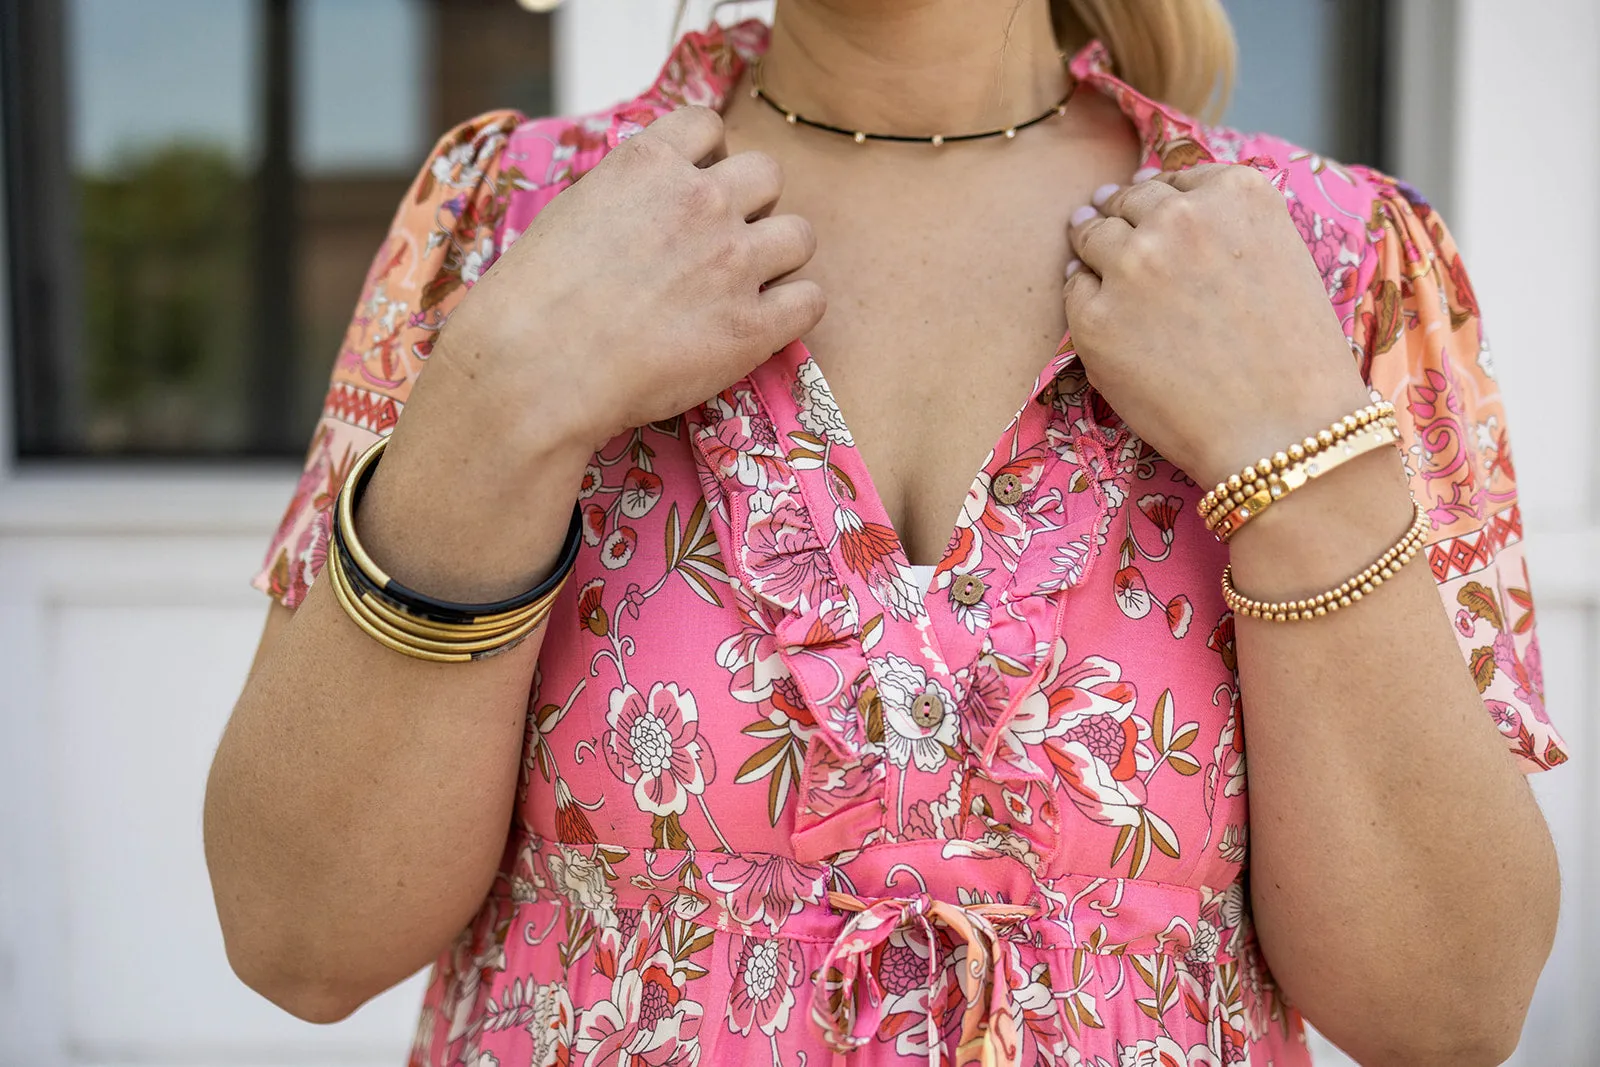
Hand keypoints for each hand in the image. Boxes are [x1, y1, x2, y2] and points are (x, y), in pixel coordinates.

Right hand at [429, 105, 824, 453]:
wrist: (537, 366)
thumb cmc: (534, 300)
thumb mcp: (571, 211)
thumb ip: (626, 197)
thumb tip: (649, 209)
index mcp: (650, 163)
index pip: (707, 125)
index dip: (709, 157)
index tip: (697, 186)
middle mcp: (702, 201)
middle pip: (767, 174)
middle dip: (751, 205)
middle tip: (721, 245)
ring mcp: (734, 262)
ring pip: (800, 234)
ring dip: (779, 255)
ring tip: (747, 285)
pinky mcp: (753, 326)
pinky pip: (811, 300)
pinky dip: (794, 310)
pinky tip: (765, 324)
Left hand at [1062, 164, 1371, 488]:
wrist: (1284, 431)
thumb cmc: (1293, 358)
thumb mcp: (1278, 258)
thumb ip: (1223, 224)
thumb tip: (1150, 201)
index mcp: (1236, 193)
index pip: (1175, 178)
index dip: (1162, 200)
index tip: (1157, 222)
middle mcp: (1179, 217)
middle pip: (1128, 200)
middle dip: (1122, 217)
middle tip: (1120, 242)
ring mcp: (1131, 265)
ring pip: (1092, 234)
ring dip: (1094, 248)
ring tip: (1112, 279)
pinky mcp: (1094, 317)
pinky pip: (1074, 290)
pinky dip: (1085, 300)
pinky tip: (1109, 323)